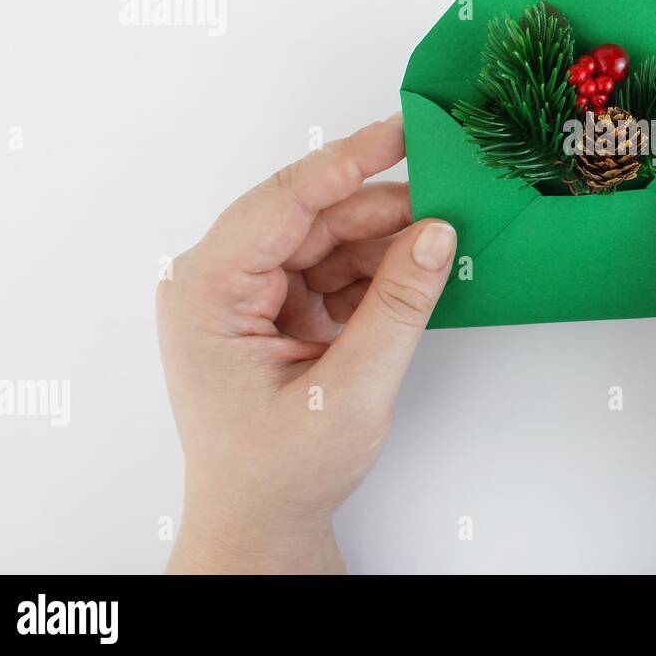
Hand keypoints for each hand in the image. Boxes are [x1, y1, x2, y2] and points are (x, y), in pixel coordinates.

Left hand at [157, 114, 455, 572]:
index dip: (347, 162)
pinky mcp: (271, 309)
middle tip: (448, 196)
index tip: (402, 132)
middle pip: (310, 217)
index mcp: (208, 292)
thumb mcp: (349, 392)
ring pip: (325, 239)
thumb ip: (398, 307)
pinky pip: (330, 268)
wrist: (261, 524)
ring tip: (441, 239)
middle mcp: (217, 282)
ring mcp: (244, 295)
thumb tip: (436, 234)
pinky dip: (374, 272)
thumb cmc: (280, 472)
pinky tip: (414, 275)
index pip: (283, 202)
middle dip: (380, 209)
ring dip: (383, 241)